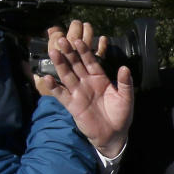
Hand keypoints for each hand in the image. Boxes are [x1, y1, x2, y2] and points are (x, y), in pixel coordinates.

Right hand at [35, 20, 132, 156]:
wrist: (114, 134)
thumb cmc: (121, 114)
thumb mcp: (126, 98)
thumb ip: (125, 83)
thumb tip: (125, 68)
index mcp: (100, 78)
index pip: (90, 61)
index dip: (84, 51)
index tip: (78, 40)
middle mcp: (87, 83)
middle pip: (76, 65)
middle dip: (69, 53)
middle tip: (61, 39)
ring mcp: (78, 93)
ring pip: (67, 76)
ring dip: (60, 64)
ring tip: (53, 52)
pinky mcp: (72, 105)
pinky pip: (62, 95)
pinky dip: (54, 87)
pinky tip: (48, 78)